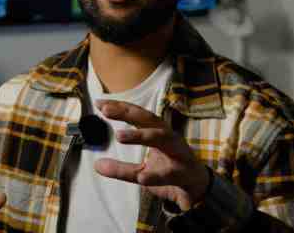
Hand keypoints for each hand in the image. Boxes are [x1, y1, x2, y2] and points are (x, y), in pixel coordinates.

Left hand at [93, 100, 209, 211]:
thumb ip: (121, 169)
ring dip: (141, 135)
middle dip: (128, 113)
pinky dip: (156, 174)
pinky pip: (169, 173)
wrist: (196, 189)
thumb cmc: (169, 172)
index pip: (138, 115)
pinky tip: (141, 176)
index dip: (120, 107)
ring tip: (119, 136)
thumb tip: (97, 166)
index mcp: (158, 132)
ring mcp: (178, 153)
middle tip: (106, 111)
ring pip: (162, 138)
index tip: (99, 103)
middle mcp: (169, 137)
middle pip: (149, 119)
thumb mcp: (142, 172)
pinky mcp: (184, 173)